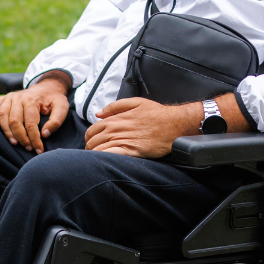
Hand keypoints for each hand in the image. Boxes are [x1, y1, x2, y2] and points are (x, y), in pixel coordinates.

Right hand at [0, 74, 71, 152]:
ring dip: (8, 132)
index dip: (34, 139)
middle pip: (15, 122)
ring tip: (15, 143)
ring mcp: (10, 97)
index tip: (39, 149)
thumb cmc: (53, 99)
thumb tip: (44, 134)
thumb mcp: (62, 107)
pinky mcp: (5, 97)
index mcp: (32, 100)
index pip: (30, 124)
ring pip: (4, 117)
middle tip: (29, 148)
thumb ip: (56, 121)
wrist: (47, 86)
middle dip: (22, 138)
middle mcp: (19, 98)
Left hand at [84, 97, 203, 157]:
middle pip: (92, 141)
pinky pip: (110, 156)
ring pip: (98, 150)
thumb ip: (115, 106)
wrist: (173, 124)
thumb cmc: (157, 114)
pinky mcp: (130, 151)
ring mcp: (122, 140)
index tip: (92, 142)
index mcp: (115, 119)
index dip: (89, 137)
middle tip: (93, 152)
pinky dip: (104, 159)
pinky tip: (104, 161)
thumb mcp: (136, 102)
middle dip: (90, 147)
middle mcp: (115, 130)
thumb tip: (99, 113)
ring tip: (97, 159)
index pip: (92, 130)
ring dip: (94, 155)